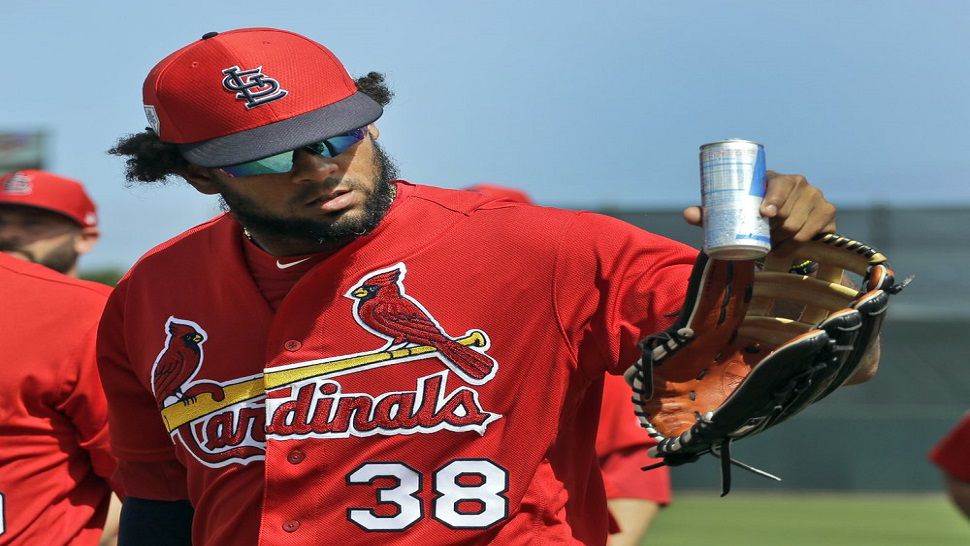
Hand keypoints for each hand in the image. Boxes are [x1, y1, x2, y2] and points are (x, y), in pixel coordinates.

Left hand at [683, 171, 836, 247]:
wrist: (783, 226)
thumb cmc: (752, 213)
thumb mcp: (732, 212)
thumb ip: (709, 213)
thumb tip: (687, 214)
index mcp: (776, 178)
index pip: (781, 185)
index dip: (775, 198)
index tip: (766, 213)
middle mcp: (801, 184)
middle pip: (789, 211)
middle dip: (775, 229)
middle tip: (763, 237)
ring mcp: (818, 198)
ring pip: (799, 227)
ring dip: (784, 239)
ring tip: (772, 242)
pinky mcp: (828, 215)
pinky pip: (812, 236)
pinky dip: (796, 245)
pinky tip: (785, 247)